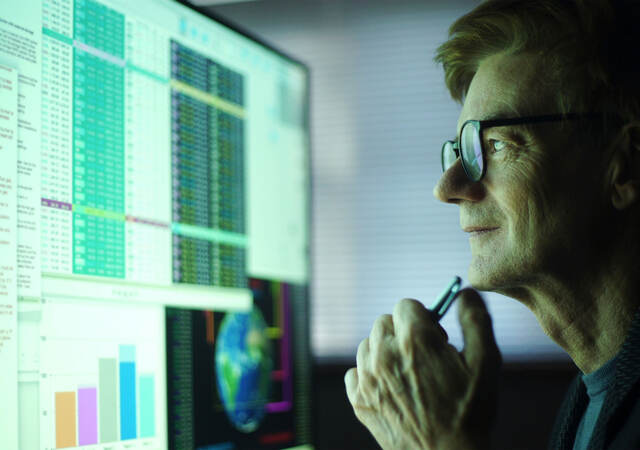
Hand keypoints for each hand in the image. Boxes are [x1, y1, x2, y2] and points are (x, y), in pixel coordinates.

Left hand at [344, 289, 500, 449]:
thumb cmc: (469, 412)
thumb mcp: (486, 363)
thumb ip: (475, 320)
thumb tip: (466, 292)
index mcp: (414, 339)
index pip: (406, 305)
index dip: (424, 318)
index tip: (435, 337)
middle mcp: (384, 354)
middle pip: (385, 322)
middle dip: (403, 332)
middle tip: (424, 356)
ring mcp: (367, 378)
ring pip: (368, 345)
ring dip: (385, 352)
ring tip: (408, 374)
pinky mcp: (358, 400)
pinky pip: (355, 371)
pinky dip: (369, 375)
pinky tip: (391, 388)